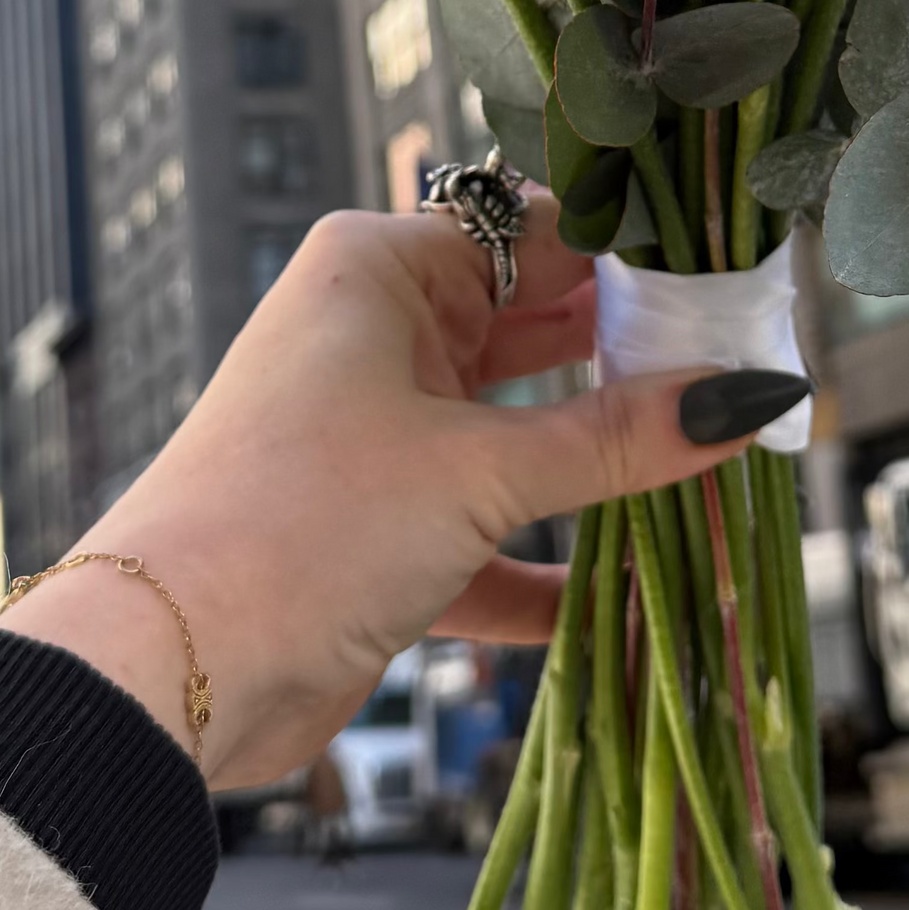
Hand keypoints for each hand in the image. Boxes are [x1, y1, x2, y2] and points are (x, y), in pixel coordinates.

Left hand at [0, 203, 758, 788]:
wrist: (158, 675)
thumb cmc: (303, 522)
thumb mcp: (479, 472)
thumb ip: (618, 436)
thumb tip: (748, 394)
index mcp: (382, 272)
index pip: (539, 234)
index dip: (639, 260)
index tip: (742, 288)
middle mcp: (376, 338)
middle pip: (535, 331)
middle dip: (636, 364)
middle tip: (750, 381)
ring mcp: (374, 437)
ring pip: (518, 435)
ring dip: (600, 468)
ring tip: (717, 476)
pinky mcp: (374, 534)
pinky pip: (487, 536)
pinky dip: (547, 569)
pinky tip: (626, 599)